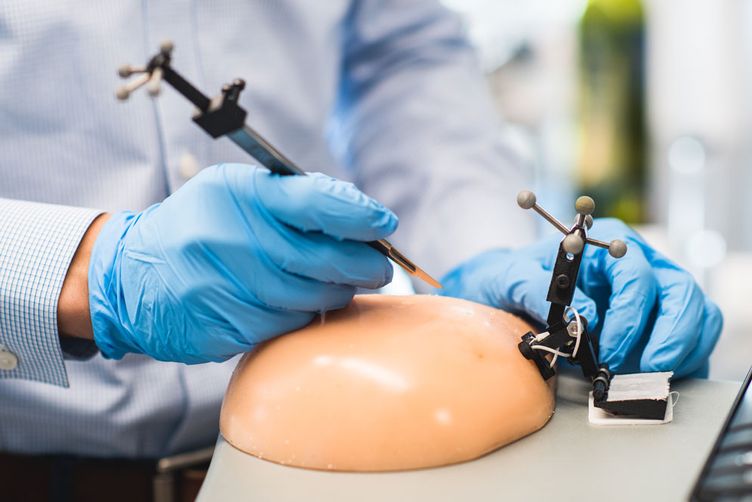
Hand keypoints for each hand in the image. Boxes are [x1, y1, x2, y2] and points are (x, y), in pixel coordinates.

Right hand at [88, 163, 395, 362]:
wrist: (131, 276)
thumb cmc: (200, 225)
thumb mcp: (235, 191)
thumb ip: (294, 196)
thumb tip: (361, 212)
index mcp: (238, 196)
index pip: (316, 202)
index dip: (361, 214)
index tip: (386, 223)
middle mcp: (231, 240)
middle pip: (324, 259)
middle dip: (365, 264)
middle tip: (380, 265)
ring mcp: (225, 288)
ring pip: (312, 298)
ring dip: (337, 292)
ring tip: (340, 283)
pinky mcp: (223, 327)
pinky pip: (287, 325)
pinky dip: (303, 315)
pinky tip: (299, 303)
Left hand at [439, 218, 722, 377]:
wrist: (508, 293)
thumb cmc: (512, 279)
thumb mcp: (510, 277)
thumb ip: (536, 289)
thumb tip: (585, 315)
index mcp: (606, 247)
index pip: (636, 275)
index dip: (629, 315)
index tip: (611, 350)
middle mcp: (641, 264)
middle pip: (681, 291)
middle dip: (670, 335)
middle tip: (646, 370)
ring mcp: (657, 293)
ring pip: (697, 313)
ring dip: (680, 349)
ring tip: (648, 378)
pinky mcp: (663, 321)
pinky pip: (694, 338)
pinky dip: (685, 361)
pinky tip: (657, 378)